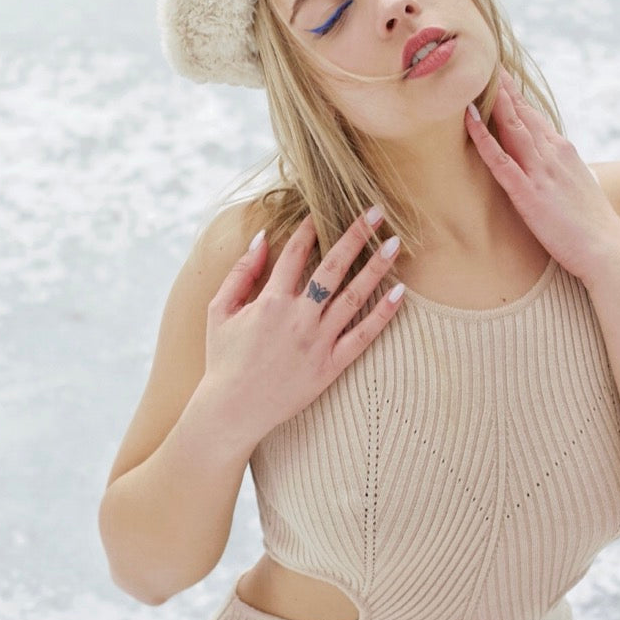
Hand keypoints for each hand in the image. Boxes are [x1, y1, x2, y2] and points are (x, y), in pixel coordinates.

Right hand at [204, 209, 403, 444]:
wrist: (231, 411)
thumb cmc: (223, 359)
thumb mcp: (219, 310)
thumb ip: (241, 272)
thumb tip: (263, 237)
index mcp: (270, 301)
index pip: (297, 253)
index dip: (312, 228)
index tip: (325, 208)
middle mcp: (298, 317)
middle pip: (333, 267)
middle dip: (356, 236)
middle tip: (377, 211)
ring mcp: (317, 342)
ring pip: (354, 297)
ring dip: (377, 268)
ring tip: (395, 243)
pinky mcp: (330, 366)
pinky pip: (362, 337)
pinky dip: (383, 315)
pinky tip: (401, 294)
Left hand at [464, 66, 619, 283]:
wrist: (610, 250)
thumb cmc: (593, 225)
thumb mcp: (578, 185)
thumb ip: (562, 169)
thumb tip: (552, 163)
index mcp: (563, 151)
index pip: (534, 115)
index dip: (514, 94)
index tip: (499, 73)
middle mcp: (553, 154)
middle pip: (521, 113)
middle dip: (501, 88)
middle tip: (482, 61)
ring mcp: (540, 172)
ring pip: (511, 128)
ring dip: (492, 103)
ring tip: (474, 78)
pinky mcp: (529, 194)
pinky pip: (501, 161)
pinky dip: (483, 138)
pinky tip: (468, 120)